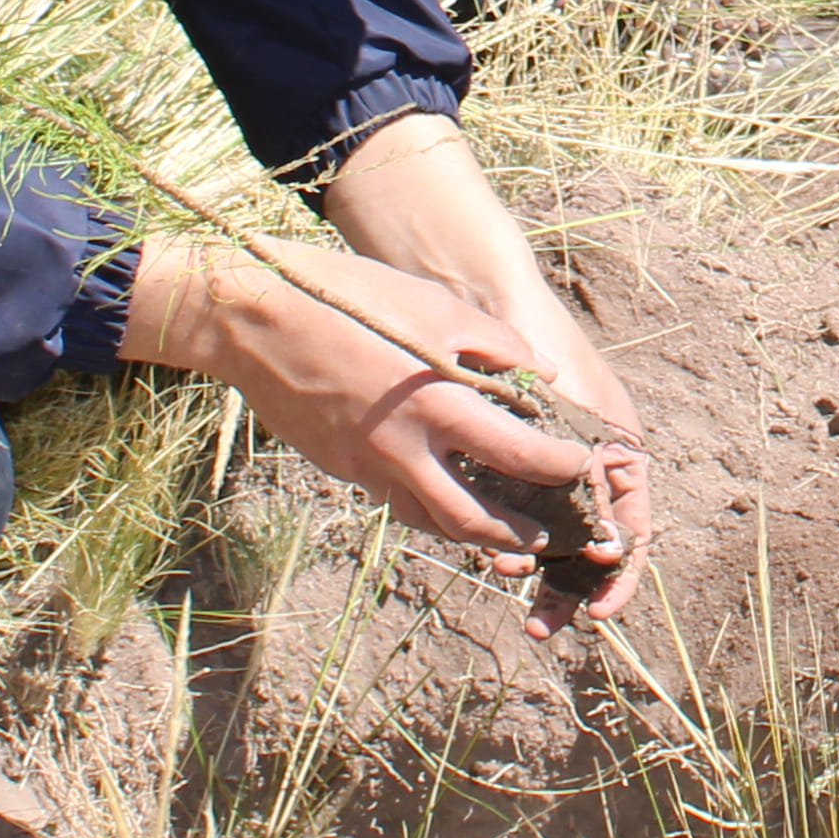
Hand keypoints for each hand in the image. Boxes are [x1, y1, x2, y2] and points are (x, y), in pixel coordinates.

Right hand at [297, 108, 655, 621]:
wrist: (252, 321)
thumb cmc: (351, 299)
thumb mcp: (434, 306)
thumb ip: (495, 345)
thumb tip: (538, 373)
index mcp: (439, 405)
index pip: (520, 454)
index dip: (561, 468)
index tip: (586, 468)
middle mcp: (405, 449)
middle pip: (475, 519)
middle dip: (518, 534)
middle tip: (549, 538)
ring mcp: (367, 465)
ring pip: (430, 522)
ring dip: (472, 532)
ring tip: (502, 531)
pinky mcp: (341, 466)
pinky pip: (394, 500)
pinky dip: (426, 507)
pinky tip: (441, 495)